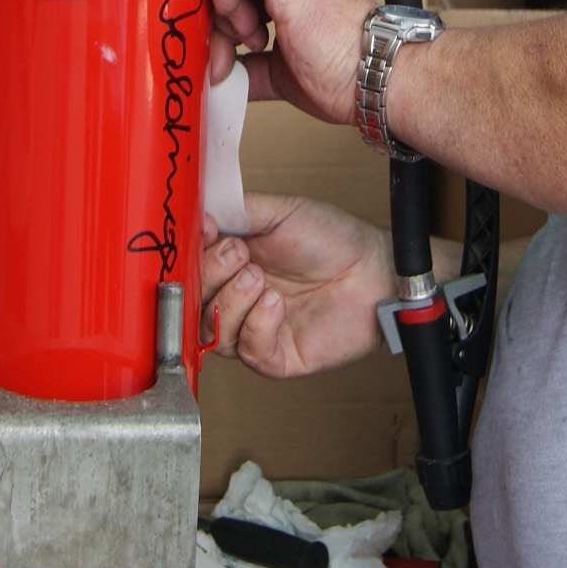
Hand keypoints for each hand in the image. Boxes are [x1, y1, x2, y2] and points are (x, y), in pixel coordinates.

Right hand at [199, 193, 391, 376]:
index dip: (191, 254)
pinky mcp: (276, 356)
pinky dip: (256, 324)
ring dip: (231, 301)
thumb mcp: (281, 212)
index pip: (191, 267)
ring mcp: (254, 329)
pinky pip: (247, 350)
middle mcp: (238, 299)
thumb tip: (199, 213)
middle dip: (211, 274)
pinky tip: (276, 303)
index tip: (206, 233)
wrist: (375, 269)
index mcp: (233, 264)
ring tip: (259, 279)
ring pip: (212, 330)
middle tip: (240, 254)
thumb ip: (239, 211)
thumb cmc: (333, 240)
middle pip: (194, 301)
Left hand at [207, 0, 375, 123]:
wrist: (379, 76)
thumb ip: (254, 68)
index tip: (231, 49)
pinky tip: (246, 28)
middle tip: (232, 49)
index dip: (226, 8)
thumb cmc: (348, 77)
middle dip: (219, 5)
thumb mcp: (285, 73)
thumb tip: (230, 80)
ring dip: (224, 1)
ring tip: (250, 42)